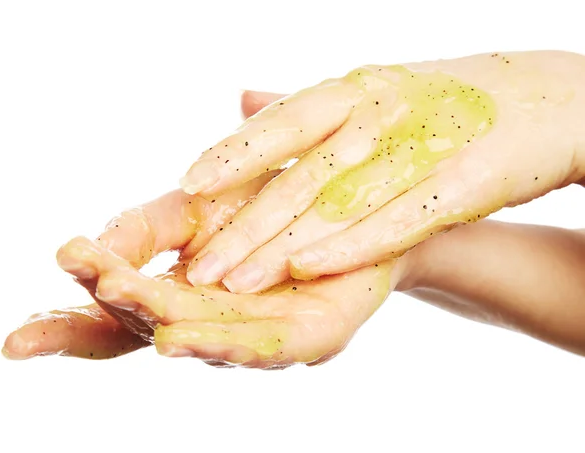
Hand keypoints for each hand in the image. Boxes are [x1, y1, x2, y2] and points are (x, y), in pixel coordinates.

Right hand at [3, 185, 398, 367]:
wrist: (358, 207)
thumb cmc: (274, 202)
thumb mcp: (202, 200)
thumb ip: (150, 221)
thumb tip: (97, 238)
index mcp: (177, 286)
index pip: (112, 309)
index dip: (66, 321)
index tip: (21, 324)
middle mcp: (208, 317)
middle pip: (147, 326)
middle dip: (111, 308)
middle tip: (73, 297)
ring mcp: (252, 333)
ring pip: (196, 337)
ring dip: (159, 327)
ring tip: (124, 311)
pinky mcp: (303, 338)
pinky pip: (260, 346)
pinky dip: (221, 344)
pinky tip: (182, 339)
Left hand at [180, 50, 584, 291]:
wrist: (546, 99)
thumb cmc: (445, 102)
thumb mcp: (372, 93)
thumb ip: (305, 106)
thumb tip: (241, 100)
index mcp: (356, 88)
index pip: (282, 123)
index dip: (234, 155)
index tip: (189, 188)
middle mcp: (382, 110)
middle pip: (300, 174)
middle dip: (246, 224)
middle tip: (197, 264)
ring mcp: (422, 144)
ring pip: (340, 202)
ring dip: (283, 245)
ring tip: (234, 282)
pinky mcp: (464, 181)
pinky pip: (399, 219)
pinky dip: (352, 245)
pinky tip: (308, 271)